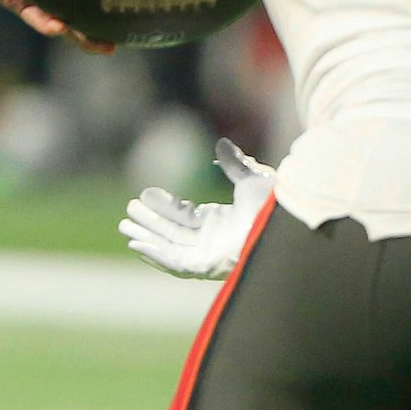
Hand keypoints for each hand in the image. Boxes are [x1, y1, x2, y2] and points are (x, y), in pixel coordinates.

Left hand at [0, 0, 115, 50]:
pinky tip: (60, 28)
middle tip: (118, 42)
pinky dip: (47, 23)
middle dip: (96, 34)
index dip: (110, 2)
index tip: (134, 11)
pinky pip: (33, 15)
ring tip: (99, 44)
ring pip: (59, 24)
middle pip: (78, 17)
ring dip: (78, 35)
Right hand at [119, 138, 274, 279]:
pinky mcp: (209, 267)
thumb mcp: (251, 179)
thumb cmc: (276, 205)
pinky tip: (137, 243)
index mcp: (223, 223)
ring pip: (171, 248)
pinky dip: (156, 255)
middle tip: (128, 211)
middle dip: (150, 224)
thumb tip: (221, 142)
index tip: (145, 193)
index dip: (165, 206)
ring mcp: (212, 255)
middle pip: (174, 234)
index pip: (186, 217)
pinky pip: (177, 263)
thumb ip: (234, 164)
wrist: (285, 222)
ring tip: (125, 226)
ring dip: (148, 238)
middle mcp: (215, 241)